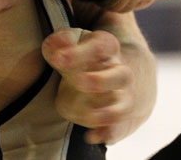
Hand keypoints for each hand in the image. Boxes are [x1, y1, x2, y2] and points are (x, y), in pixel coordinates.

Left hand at [42, 27, 149, 143]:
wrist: (117, 77)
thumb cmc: (84, 57)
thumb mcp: (72, 44)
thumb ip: (60, 43)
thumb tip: (57, 44)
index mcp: (107, 49)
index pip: (100, 46)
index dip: (80, 53)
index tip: (59, 59)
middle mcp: (119, 73)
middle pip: (120, 76)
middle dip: (100, 81)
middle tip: (78, 81)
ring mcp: (122, 97)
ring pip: (123, 106)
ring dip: (107, 113)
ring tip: (89, 115)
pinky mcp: (118, 119)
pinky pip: (117, 129)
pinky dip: (106, 133)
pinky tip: (90, 137)